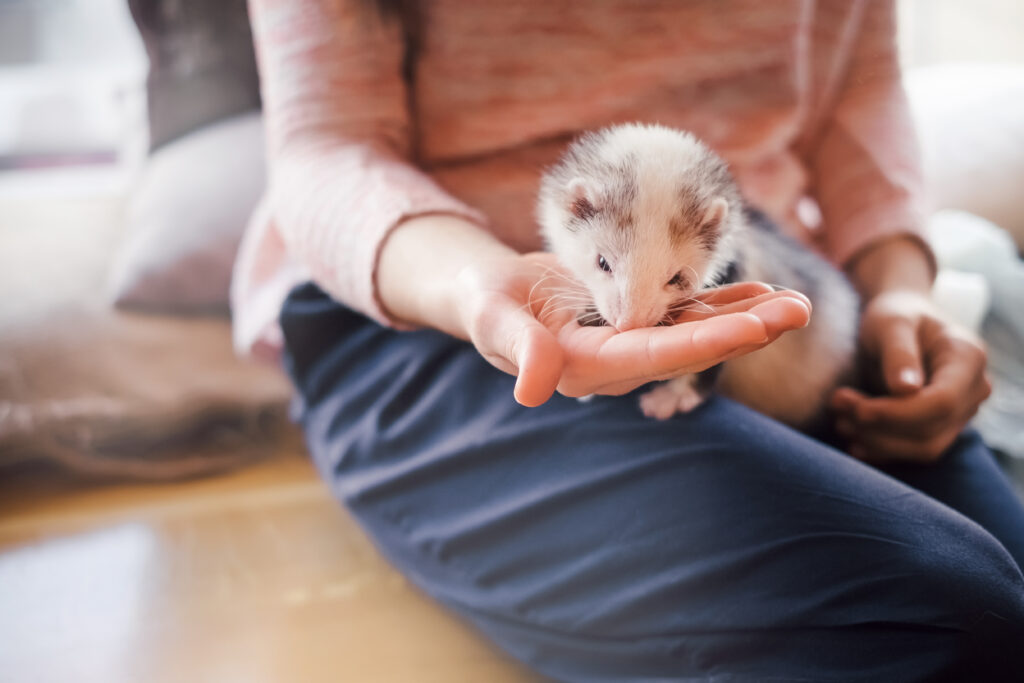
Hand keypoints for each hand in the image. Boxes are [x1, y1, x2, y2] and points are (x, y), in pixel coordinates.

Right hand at [455, 252, 811, 406]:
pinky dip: (723, 302)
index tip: (754, 328)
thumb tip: (534, 391)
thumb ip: (518, 348)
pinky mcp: (637, 322)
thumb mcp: (492, 318)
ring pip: (697, 332)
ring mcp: (631, 343)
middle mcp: (619, 361)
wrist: (490, 293)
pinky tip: (761, 293)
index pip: (655, 355)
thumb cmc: (485, 302)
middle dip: (746, 331)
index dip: (705, 341)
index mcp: (588, 365)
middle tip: (799, 311)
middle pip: (691, 348)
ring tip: (797, 304)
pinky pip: (687, 314)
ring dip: (747, 319)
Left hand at [831, 290, 990, 462]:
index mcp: (968, 358)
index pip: (942, 402)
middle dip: (880, 426)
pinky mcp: (940, 427)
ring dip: (877, 442)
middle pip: (932, 430)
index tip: (858, 410)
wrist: (900, 320)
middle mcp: (973, 390)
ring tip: (840, 420)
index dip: (899, 413)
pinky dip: (881, 449)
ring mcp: (960, 412)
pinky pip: (914, 451)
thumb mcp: (891, 322)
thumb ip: (899, 353)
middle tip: (837, 405)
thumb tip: (906, 389)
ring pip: (923, 448)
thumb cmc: (895, 314)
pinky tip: (853, 438)